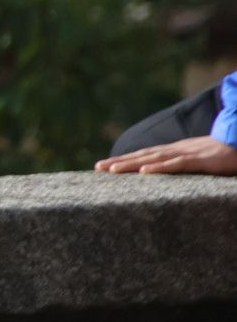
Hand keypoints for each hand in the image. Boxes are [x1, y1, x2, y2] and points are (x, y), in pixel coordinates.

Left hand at [95, 135, 236, 175]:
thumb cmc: (228, 154)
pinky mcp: (202, 160)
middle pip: (144, 155)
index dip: (125, 160)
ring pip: (155, 158)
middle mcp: (178, 149)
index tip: (104, 166)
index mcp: (177, 150)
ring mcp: (189, 153)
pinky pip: (178, 164)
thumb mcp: (202, 159)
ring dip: (131, 164)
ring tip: (111, 170)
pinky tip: (144, 171)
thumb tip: (167, 172)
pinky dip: (160, 167)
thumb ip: (185, 164)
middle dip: (119, 162)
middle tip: (97, 168)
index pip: (146, 155)